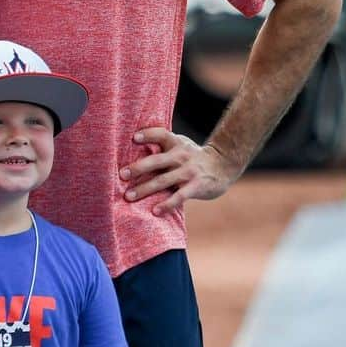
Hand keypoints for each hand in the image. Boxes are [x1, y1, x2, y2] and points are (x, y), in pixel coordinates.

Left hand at [119, 127, 240, 214]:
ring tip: (129, 196)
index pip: (160, 134)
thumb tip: (132, 150)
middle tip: (122, 175)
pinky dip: (166, 204)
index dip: (148, 134)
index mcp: (175, 143)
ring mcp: (188, 172)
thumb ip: (162, 148)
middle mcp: (180, 156)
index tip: (134, 138)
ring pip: (163, 181)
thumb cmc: (192, 156)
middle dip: (138, 168)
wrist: (223, 165)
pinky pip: (179, 197)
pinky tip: (155, 211)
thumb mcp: (180, 145)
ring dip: (145, 189)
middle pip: (156, 161)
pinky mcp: (196, 187)